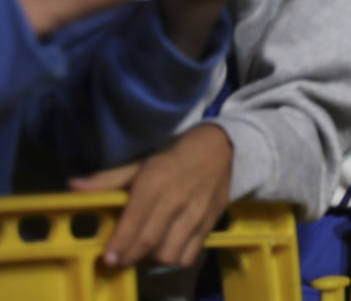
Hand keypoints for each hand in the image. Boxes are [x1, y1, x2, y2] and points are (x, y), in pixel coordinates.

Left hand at [68, 124, 232, 267]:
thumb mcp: (141, 163)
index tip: (106, 258)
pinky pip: (190, 254)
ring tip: (144, 253)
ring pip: (170, 253)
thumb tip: (72, 185)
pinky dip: (175, 259)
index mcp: (154, 182)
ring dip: (152, 259)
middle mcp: (175, 199)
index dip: (119, 245)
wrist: (221, 147)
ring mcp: (195, 213)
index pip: (134, 222)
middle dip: (129, 257)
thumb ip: (107, 179)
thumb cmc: (174, 156)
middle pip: (149, 242)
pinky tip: (167, 249)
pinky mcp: (210, 222)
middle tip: (118, 260)